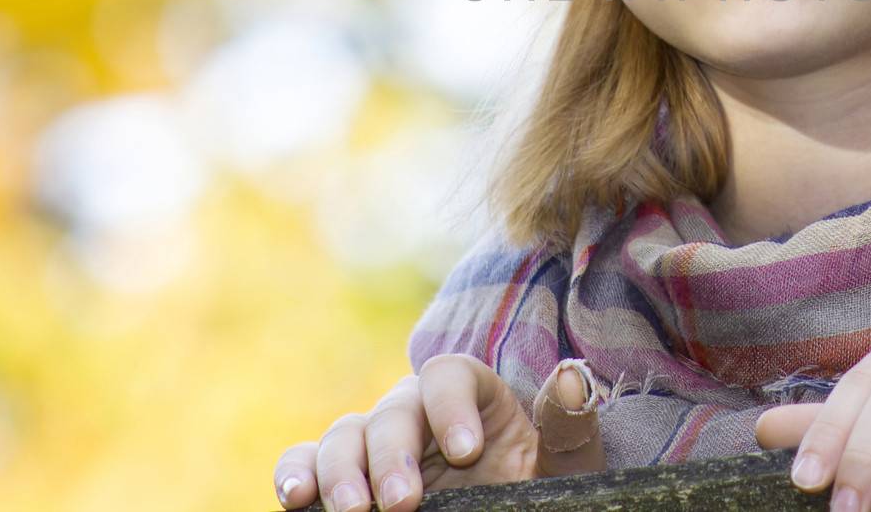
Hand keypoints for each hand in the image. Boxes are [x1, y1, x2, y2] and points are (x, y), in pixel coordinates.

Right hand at [273, 355, 605, 510]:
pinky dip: (295, 474)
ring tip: (352, 511)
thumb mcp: (565, 470)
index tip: (468, 451)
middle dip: (394, 453)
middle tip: (405, 503)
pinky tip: (297, 498)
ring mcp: (375, 446)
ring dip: (341, 470)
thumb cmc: (537, 496)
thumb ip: (568, 428)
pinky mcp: (342, 480)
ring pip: (344, 434)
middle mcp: (418, 413)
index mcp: (472, 398)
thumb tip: (574, 376)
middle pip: (393, 408)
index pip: (449, 374)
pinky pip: (306, 463)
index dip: (451, 405)